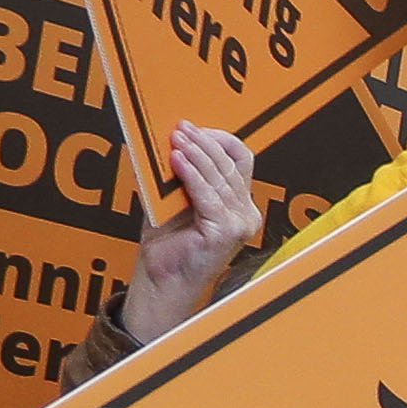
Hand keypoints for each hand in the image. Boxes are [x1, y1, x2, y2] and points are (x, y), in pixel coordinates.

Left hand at [118, 127, 259, 347]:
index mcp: (238, 204)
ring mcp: (238, 223)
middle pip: (231, 164)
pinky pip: (208, 195)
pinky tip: (176, 160)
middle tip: (181, 128)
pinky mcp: (224, 232)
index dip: (220, 139)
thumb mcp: (174, 199)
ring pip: (220, 176)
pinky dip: (191, 174)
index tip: (194, 128)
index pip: (241, 160)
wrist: (162, 279)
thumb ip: (179, 175)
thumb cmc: (168, 245)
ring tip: (176, 138)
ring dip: (196, 153)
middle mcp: (244, 213)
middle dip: (204, 141)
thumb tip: (169, 140)